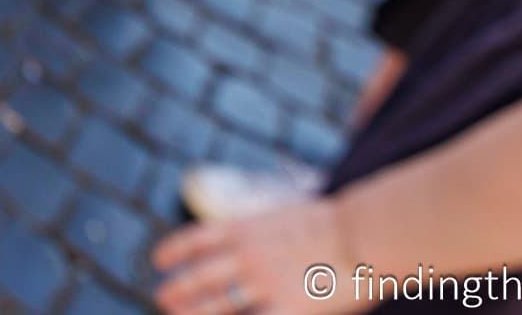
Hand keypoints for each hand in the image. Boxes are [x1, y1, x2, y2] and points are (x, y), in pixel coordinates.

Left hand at [154, 199, 366, 314]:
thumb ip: (263, 229)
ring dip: (192, 313)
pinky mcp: (286, 309)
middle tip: (162, 298)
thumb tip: (247, 237)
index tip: (158, 260)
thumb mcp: (288, 216)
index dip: (174, 250)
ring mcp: (264, 284)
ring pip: (216, 305)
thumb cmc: (338, 223)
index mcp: (247, 228)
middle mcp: (247, 255)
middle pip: (200, 276)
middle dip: (178, 289)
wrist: (364, 233)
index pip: (197, 239)